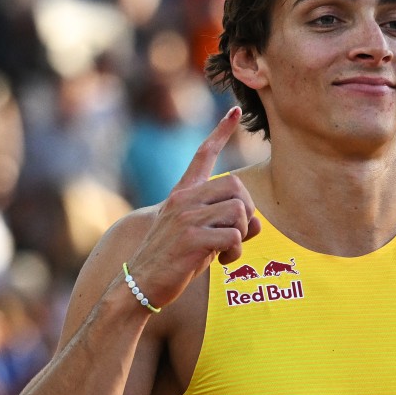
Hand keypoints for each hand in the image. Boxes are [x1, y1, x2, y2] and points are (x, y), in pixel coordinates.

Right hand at [124, 107, 260, 309]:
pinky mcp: (192, 239)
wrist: (139, 284)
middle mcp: (183, 199)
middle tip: (236, 234)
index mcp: (182, 194)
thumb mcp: (197, 234)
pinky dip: (235, 252)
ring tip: (226, 251)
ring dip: (241, 236)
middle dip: (247, 213)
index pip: (203, 155)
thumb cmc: (173, 260)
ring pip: (239, 212)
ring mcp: (186, 218)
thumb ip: (223, 222)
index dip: (221, 132)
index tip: (236, 111)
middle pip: (238, 188)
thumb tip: (256, 222)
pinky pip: (235, 236)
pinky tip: (221, 261)